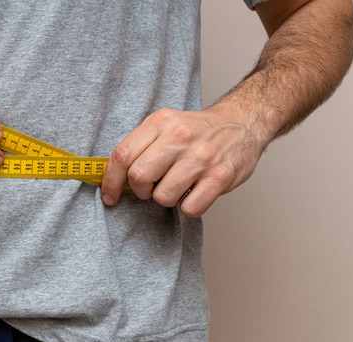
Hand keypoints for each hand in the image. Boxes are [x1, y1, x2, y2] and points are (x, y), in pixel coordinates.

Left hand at [100, 107, 266, 216]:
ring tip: (177, 187)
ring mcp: (201, 157)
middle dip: (140, 190)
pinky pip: (190, 208)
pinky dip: (188, 207)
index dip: (110, 182)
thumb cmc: (197, 131)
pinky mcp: (220, 176)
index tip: (110, 196)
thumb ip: (140, 146)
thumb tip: (113, 177)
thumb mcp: (165, 125)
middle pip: (138, 177)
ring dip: (165, 199)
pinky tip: (194, 193)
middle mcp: (179, 137)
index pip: (122, 155)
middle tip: (151, 188)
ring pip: (162, 197)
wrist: (242, 122)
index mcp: (160, 123)